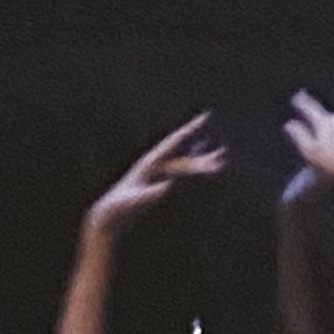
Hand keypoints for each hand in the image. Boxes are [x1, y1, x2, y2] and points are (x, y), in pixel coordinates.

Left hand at [86, 114, 225, 235]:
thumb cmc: (119, 209)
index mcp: (150, 162)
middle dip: (204, 157)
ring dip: (201, 161)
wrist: (108, 217)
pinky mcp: (156, 184)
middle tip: (224, 154)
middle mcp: (154, 164)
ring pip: (184, 164)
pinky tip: (200, 167)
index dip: (191, 128)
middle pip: (184, 157)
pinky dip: (191, 169)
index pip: (175, 141)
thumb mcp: (133, 201)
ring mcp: (156, 174)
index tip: (206, 116)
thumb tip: (168, 186)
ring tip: (221, 156)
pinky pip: (178, 174)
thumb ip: (150, 193)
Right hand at [283, 92, 333, 184]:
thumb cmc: (332, 162)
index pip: (310, 107)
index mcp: (324, 120)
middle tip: (323, 144)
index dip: (302, 102)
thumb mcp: (310, 151)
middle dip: (323, 127)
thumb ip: (299, 135)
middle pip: (327, 119)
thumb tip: (289, 125)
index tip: (297, 97)